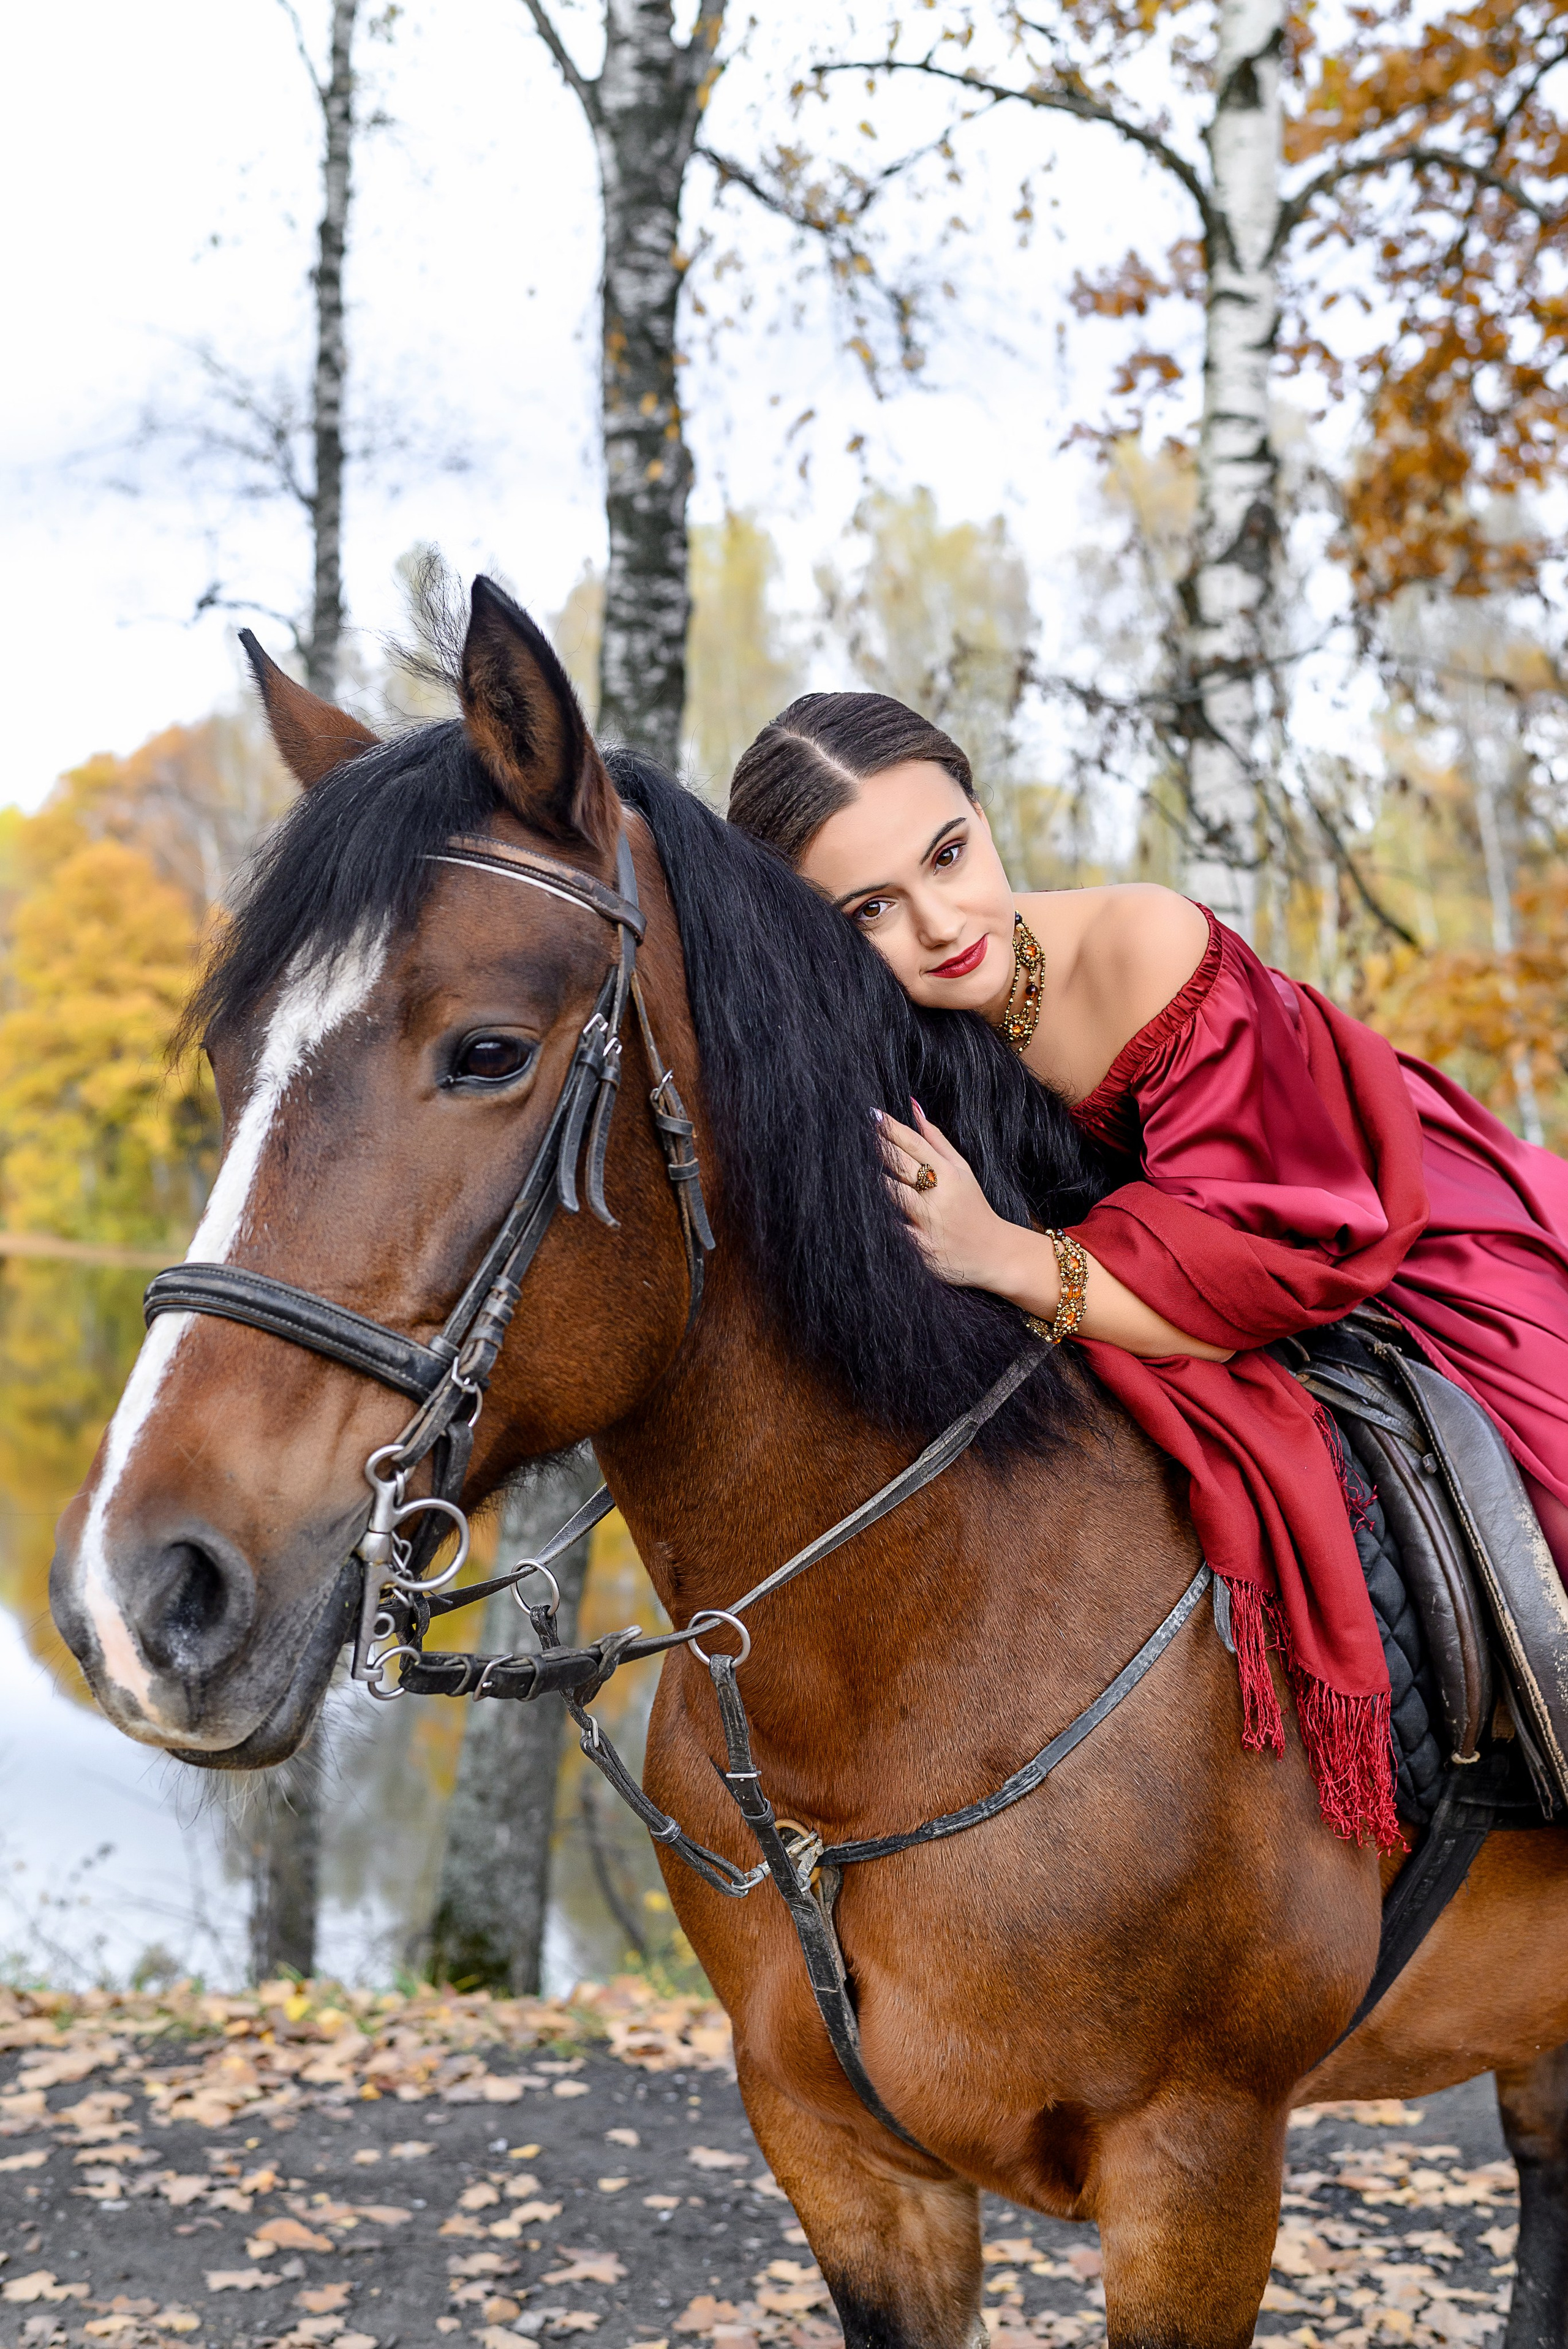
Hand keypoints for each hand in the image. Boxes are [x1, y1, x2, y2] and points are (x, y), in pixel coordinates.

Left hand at [874, 1103, 1029, 1294]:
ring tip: (857, 1169)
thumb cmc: (972, 1206)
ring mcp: (929, 1223)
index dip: (892, 1129)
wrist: (993, 1253)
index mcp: (949, 1175)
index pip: (915, 1145)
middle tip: (859, 1134)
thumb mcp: (962, 1170)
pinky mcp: (921, 1248)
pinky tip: (865, 1210)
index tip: (872, 1115)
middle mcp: (939, 1197)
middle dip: (879, 1148)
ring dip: (877, 1182)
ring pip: (894, 1196)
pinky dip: (882, 1219)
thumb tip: (913, 1106)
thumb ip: (936, 1139)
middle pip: (901, 1166)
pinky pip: (895, 1229)